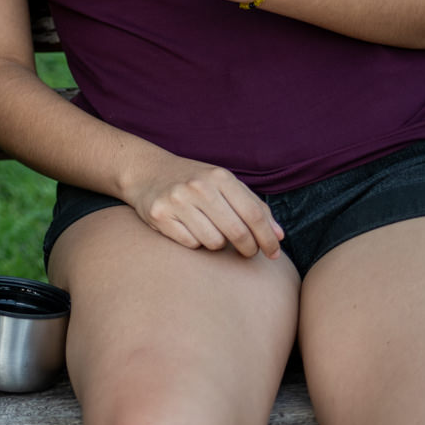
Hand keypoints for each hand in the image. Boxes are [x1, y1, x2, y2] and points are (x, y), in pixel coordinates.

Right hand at [123, 153, 284, 258]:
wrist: (146, 170)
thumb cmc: (193, 180)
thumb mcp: (224, 184)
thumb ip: (253, 206)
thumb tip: (278, 236)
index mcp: (220, 176)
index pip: (254, 214)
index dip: (268, 239)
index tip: (274, 254)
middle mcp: (199, 187)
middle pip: (237, 233)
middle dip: (248, 249)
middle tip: (248, 252)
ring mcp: (177, 201)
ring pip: (214, 242)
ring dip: (218, 243)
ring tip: (211, 230)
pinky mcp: (160, 215)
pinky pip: (191, 244)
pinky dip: (195, 242)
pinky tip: (190, 229)